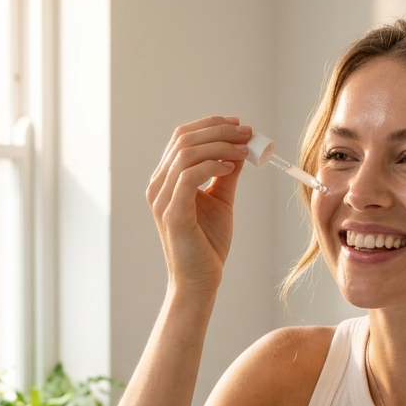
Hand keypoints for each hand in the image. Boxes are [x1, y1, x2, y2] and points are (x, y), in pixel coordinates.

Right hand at [145, 116, 251, 294]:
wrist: (200, 280)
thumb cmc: (207, 243)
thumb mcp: (220, 200)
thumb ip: (226, 174)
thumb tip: (240, 148)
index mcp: (166, 180)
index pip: (182, 138)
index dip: (211, 125)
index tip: (239, 125)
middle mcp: (158, 186)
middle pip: (183, 140)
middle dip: (219, 131)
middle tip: (247, 132)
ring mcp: (162, 199)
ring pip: (186, 154)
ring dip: (219, 146)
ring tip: (244, 149)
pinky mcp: (172, 213)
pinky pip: (189, 177)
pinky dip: (212, 166)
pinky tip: (231, 168)